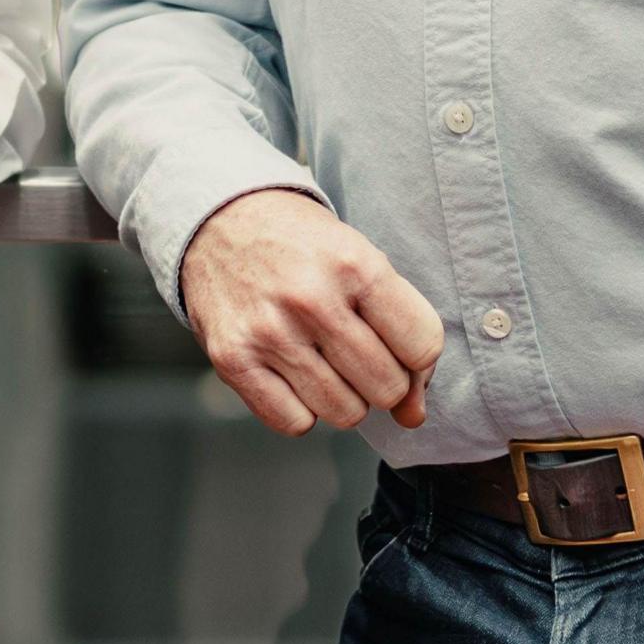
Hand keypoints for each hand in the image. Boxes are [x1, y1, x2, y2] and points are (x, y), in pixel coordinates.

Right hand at [175, 189, 443, 435]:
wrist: (221, 221)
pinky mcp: (233, 360)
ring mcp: (269, 333)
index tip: (399, 349)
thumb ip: (400, 330)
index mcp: (355, 265)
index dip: (420, 359)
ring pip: (344, 413)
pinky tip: (293, 373)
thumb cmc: (304, 246)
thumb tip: (414, 415)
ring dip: (345, 398)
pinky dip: (302, 409)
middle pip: (386, 388)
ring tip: (326, 362)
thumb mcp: (361, 261)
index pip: (422, 345)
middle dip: (383, 381)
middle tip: (359, 353)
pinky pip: (294, 423)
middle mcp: (312, 300)